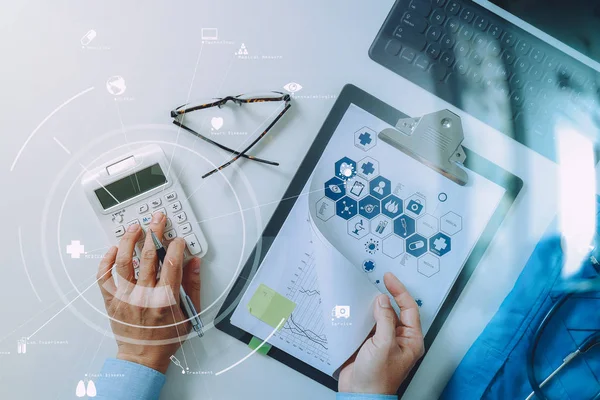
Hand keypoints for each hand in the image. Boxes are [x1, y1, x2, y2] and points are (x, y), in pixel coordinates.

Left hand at [96, 213, 201, 373]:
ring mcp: (125, 298)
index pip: (171, 263)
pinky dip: (106, 261)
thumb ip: (193, 286)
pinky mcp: (111, 301)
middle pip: (147, 256)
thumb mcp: (189, 313)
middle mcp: (143, 296)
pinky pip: (104, 277)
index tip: (178, 239)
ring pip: (123, 262)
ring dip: (129, 240)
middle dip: (154, 232)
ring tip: (135, 227)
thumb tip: (194, 263)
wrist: (142, 358)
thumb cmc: (166, 338)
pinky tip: (113, 249)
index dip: (175, 246)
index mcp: (165, 300)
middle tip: (157, 218)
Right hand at [338, 272, 424, 394]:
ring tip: (366, 294)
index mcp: (411, 340)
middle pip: (395, 310)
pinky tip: (357, 309)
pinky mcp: (370, 343)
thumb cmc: (377, 379)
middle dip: (387, 296)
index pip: (409, 309)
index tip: (389, 279)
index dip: (400, 291)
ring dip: (373, 306)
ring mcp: (384, 341)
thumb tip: (383, 301)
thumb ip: (385, 320)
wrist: (359, 394)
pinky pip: (369, 324)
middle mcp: (399, 339)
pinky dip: (363, 315)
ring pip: (381, 316)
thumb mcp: (384, 345)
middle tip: (378, 281)